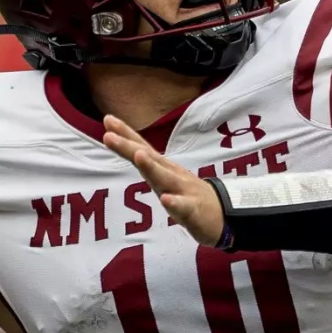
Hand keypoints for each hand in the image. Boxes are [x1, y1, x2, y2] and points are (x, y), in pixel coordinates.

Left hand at [102, 115, 223, 246]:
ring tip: (139, 156)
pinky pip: (184, 207)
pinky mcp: (194, 210)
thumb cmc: (188, 195)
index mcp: (163, 168)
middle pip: (149, 159)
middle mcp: (172, 175)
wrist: (224, 213)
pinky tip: (166, 200)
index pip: (142, 148)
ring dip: (152, 167)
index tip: (107, 120)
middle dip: (129, 147)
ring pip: (165, 178)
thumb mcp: (165, 178)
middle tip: (109, 135)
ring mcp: (184, 191)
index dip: (125, 135)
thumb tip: (132, 151)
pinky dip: (175, 203)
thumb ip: (150, 167)